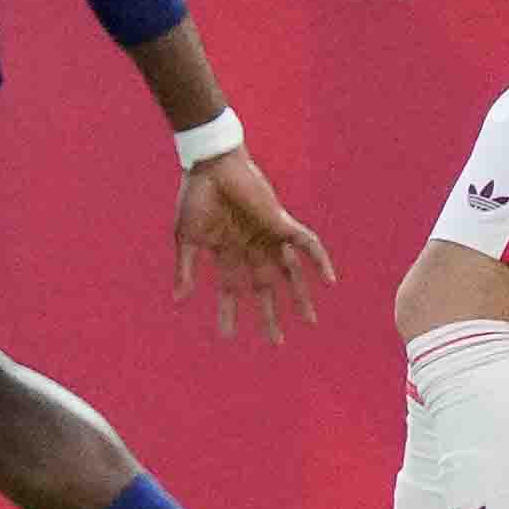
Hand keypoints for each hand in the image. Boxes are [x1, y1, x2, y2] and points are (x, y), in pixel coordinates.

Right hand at [172, 148, 333, 338]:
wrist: (211, 166)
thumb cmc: (195, 197)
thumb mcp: (187, 237)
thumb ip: (186, 268)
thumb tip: (179, 300)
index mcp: (228, 252)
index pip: (231, 289)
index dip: (229, 312)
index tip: (227, 337)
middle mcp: (252, 248)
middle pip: (265, 288)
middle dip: (269, 314)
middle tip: (276, 342)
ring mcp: (268, 237)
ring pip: (290, 273)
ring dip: (299, 296)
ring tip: (310, 322)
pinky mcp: (281, 223)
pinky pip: (308, 245)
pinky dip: (319, 262)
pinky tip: (330, 281)